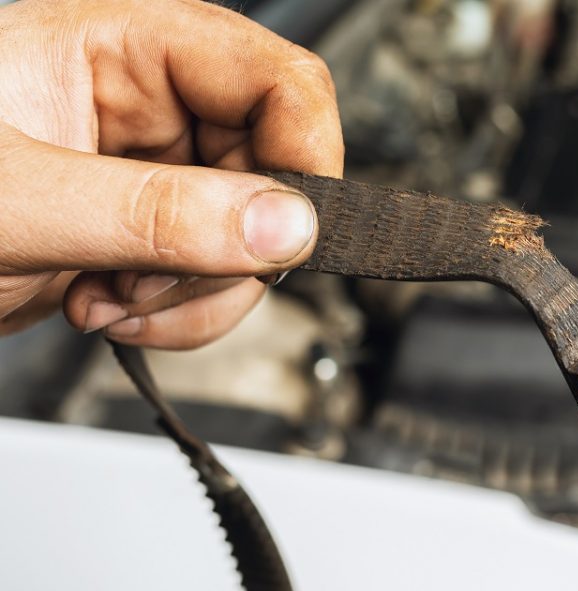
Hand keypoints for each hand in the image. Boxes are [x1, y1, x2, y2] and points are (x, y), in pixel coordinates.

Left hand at [0, 0, 342, 347]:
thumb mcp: (16, 203)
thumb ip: (156, 214)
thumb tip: (285, 223)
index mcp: (116, 46)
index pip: (272, 76)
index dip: (304, 149)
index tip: (294, 227)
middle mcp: (142, 103)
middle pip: (275, 167)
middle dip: (236, 247)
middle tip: (170, 280)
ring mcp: (143, 174)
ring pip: (252, 235)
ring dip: (202, 292)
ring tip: (117, 303)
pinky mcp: (137, 235)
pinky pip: (211, 276)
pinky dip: (180, 312)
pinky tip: (111, 310)